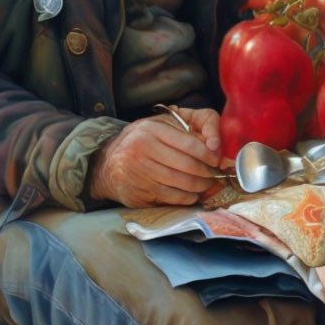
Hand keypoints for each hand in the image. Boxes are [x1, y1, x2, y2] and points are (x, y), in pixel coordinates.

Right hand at [88, 109, 220, 207]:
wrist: (107, 164)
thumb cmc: (140, 142)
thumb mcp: (158, 126)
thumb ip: (185, 128)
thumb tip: (215, 145)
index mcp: (151, 130)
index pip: (188, 143)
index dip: (208, 153)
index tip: (216, 159)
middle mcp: (143, 149)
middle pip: (187, 166)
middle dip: (207, 173)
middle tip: (215, 174)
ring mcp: (141, 173)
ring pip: (182, 184)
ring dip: (200, 187)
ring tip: (206, 184)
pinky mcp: (140, 193)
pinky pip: (173, 198)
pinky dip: (188, 198)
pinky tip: (192, 193)